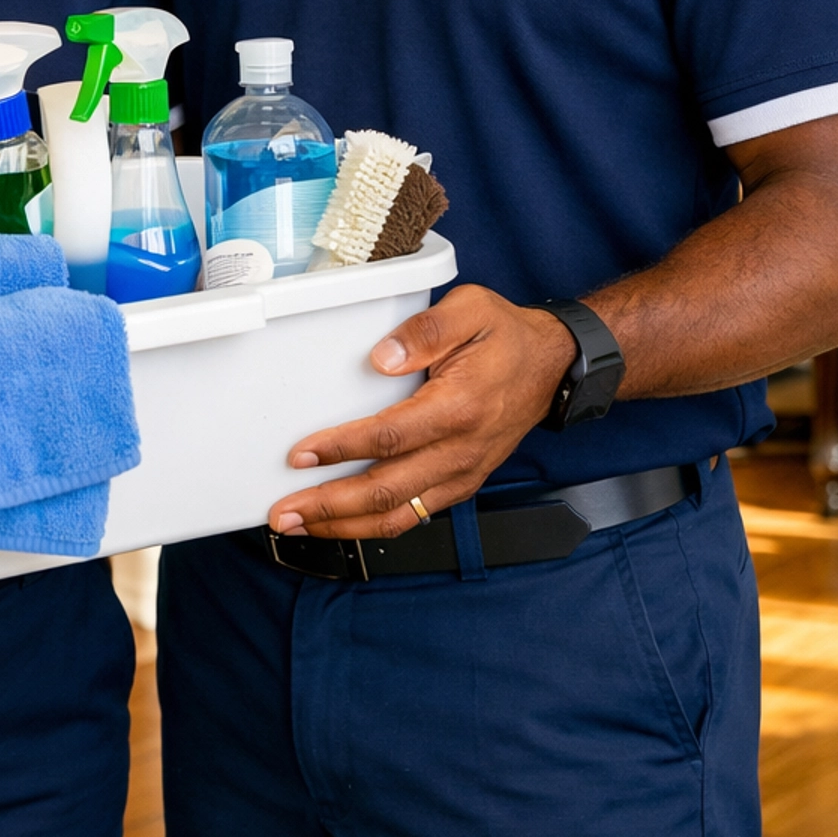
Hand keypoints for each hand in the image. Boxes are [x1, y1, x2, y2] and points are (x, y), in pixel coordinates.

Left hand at [268, 286, 574, 539]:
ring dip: (345, 526)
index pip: (390, 437)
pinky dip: (374, 526)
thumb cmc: (507, 336)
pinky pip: (415, 515)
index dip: (342, 448)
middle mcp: (462, 450)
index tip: (301, 454)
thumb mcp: (472, 309)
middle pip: (387, 491)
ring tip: (301, 526)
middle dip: (330, 506)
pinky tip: (343, 523)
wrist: (553, 367)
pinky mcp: (461, 483)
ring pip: (399, 515)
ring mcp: (462, 473)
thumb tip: (381, 358)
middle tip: (284, 512)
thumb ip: (426, 329)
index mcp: (460, 406)